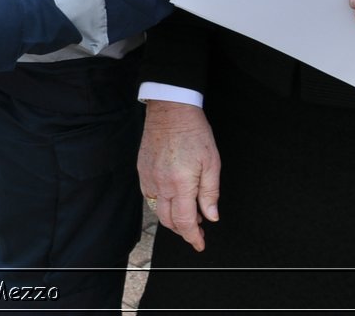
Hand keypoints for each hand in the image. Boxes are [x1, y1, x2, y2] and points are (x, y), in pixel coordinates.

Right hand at [137, 100, 220, 251]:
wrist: (170, 110)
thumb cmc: (194, 133)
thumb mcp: (212, 163)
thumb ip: (210, 193)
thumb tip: (210, 216)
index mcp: (181, 184)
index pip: (185, 222)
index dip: (193, 237)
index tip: (200, 244)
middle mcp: (161, 184)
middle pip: (169, 220)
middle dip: (183, 230)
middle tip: (198, 227)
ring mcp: (148, 177)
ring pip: (158, 210)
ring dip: (172, 217)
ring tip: (188, 212)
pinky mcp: (142, 169)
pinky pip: (149, 195)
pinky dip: (161, 203)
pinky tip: (172, 197)